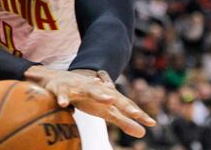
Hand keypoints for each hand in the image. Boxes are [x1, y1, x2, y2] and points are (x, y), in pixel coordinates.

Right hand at [24, 66, 155, 137]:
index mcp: (107, 95)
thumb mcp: (105, 110)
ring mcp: (79, 88)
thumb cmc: (87, 97)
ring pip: (90, 91)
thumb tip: (143, 133)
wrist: (59, 78)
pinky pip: (62, 95)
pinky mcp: (62, 89)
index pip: (125, 104)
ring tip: (110, 101)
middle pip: (112, 97)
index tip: (151, 123)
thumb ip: (123, 121)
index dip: (137, 113)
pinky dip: (63, 99)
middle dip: (124, 105)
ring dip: (99, 95)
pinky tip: (64, 105)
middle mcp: (96, 89)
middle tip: (136, 114)